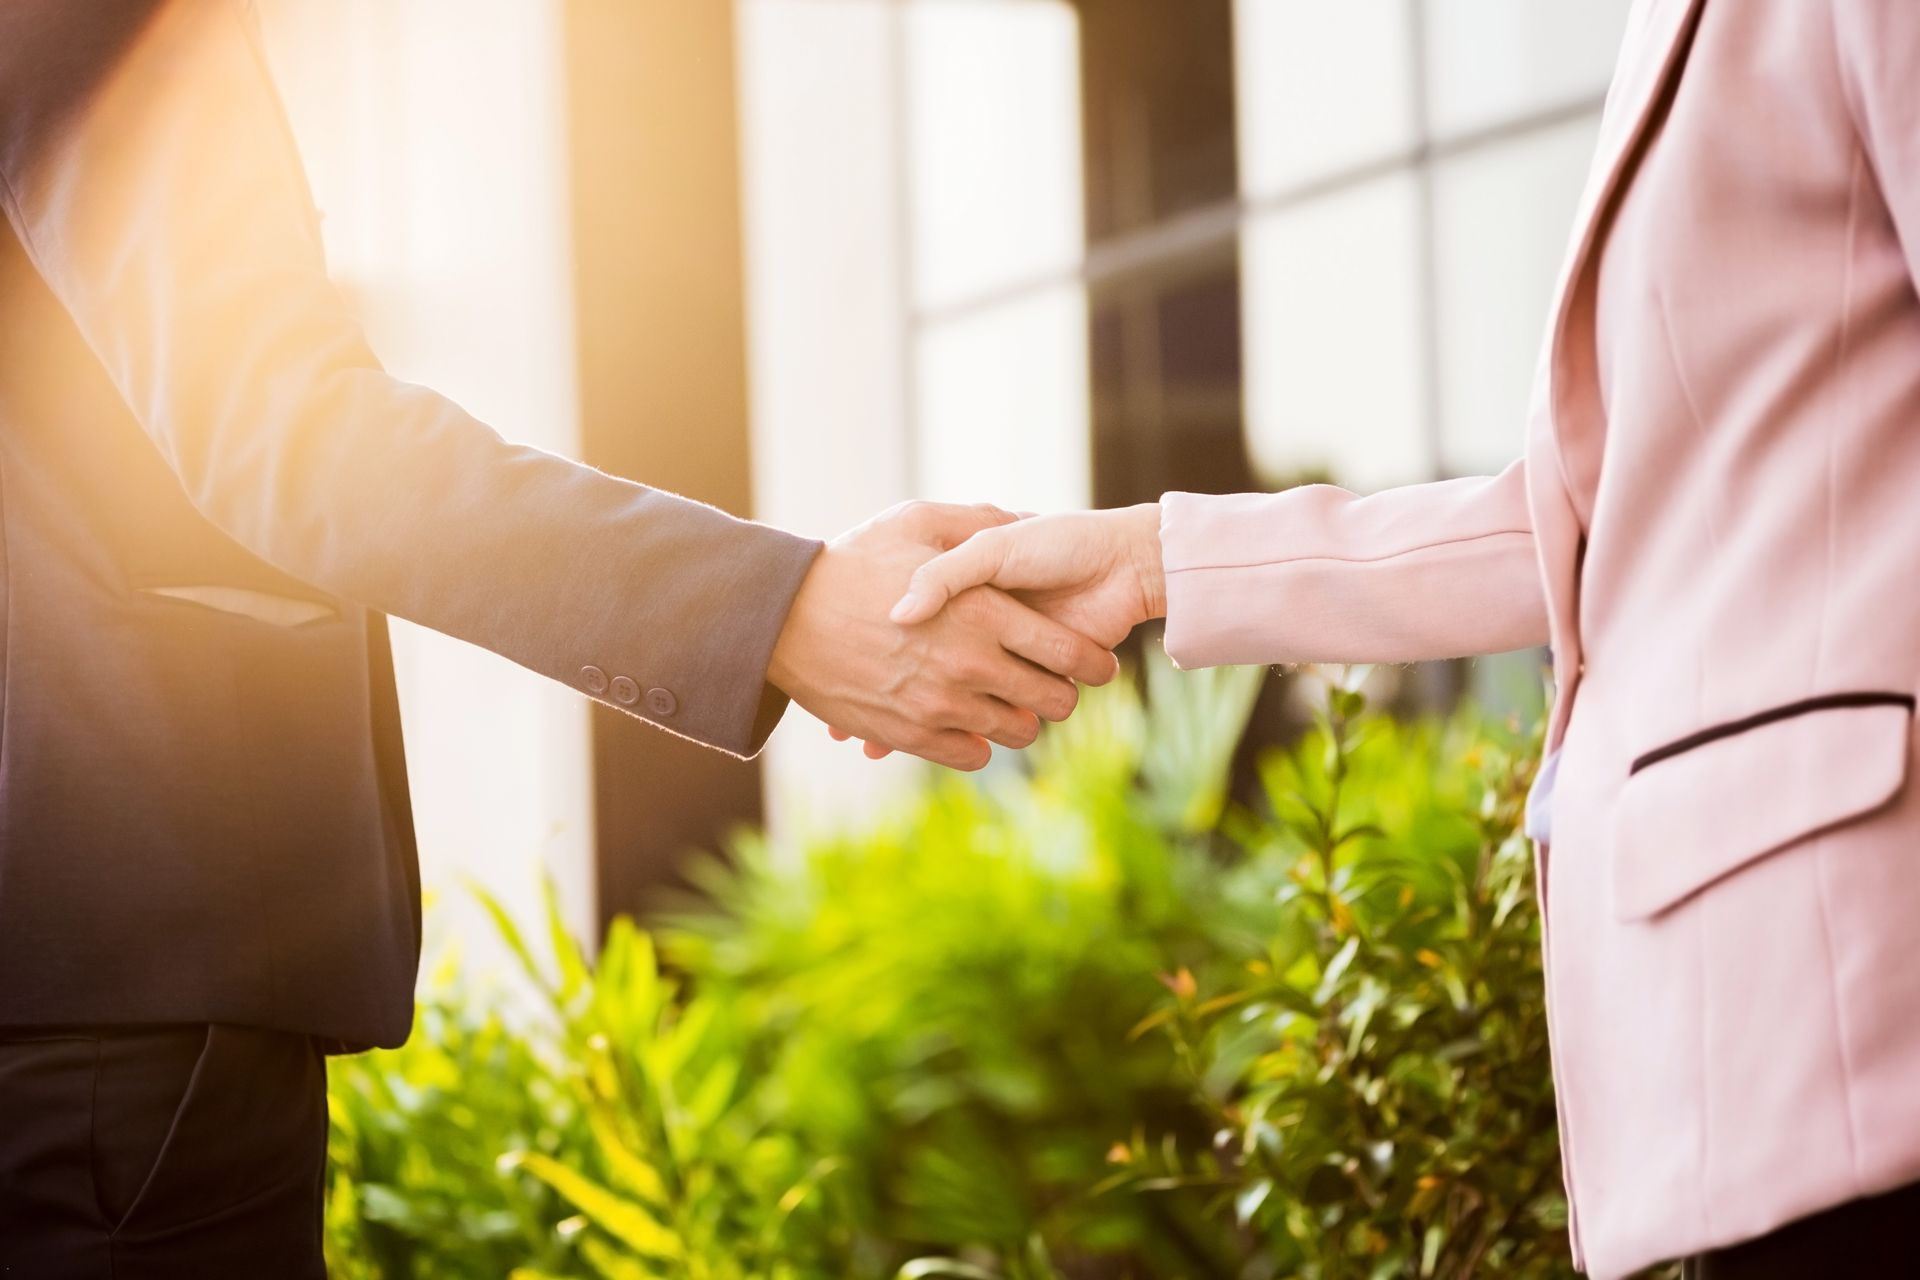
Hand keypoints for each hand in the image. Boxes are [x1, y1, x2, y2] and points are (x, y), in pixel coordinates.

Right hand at [768, 501, 1119, 770]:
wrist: (784, 616)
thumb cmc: (850, 562)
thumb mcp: (915, 521)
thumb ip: (977, 522)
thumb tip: (1026, 519)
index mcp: (982, 611)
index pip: (1068, 654)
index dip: (1092, 662)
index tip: (1095, 664)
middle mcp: (970, 662)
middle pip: (1053, 700)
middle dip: (1063, 694)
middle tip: (1054, 685)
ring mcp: (941, 704)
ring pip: (1017, 732)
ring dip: (1021, 719)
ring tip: (1009, 701)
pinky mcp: (912, 735)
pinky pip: (974, 755)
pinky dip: (980, 743)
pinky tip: (969, 721)